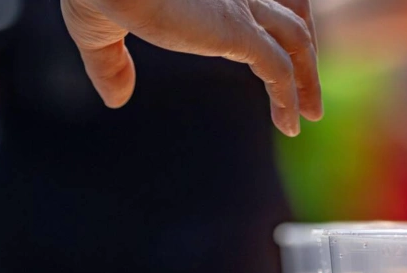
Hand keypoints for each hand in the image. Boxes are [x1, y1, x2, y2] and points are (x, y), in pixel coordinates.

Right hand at [61, 0, 321, 135]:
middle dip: (303, 55)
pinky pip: (279, 70)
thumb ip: (111, 62)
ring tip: (309, 116)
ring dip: (307, 81)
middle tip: (308, 91)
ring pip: (295, 43)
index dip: (275, 29)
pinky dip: (290, 99)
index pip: (260, 3)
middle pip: (289, 18)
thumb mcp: (97, 29)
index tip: (278, 63)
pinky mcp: (235, 30)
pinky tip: (291, 126)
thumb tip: (116, 100)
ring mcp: (238, 8)